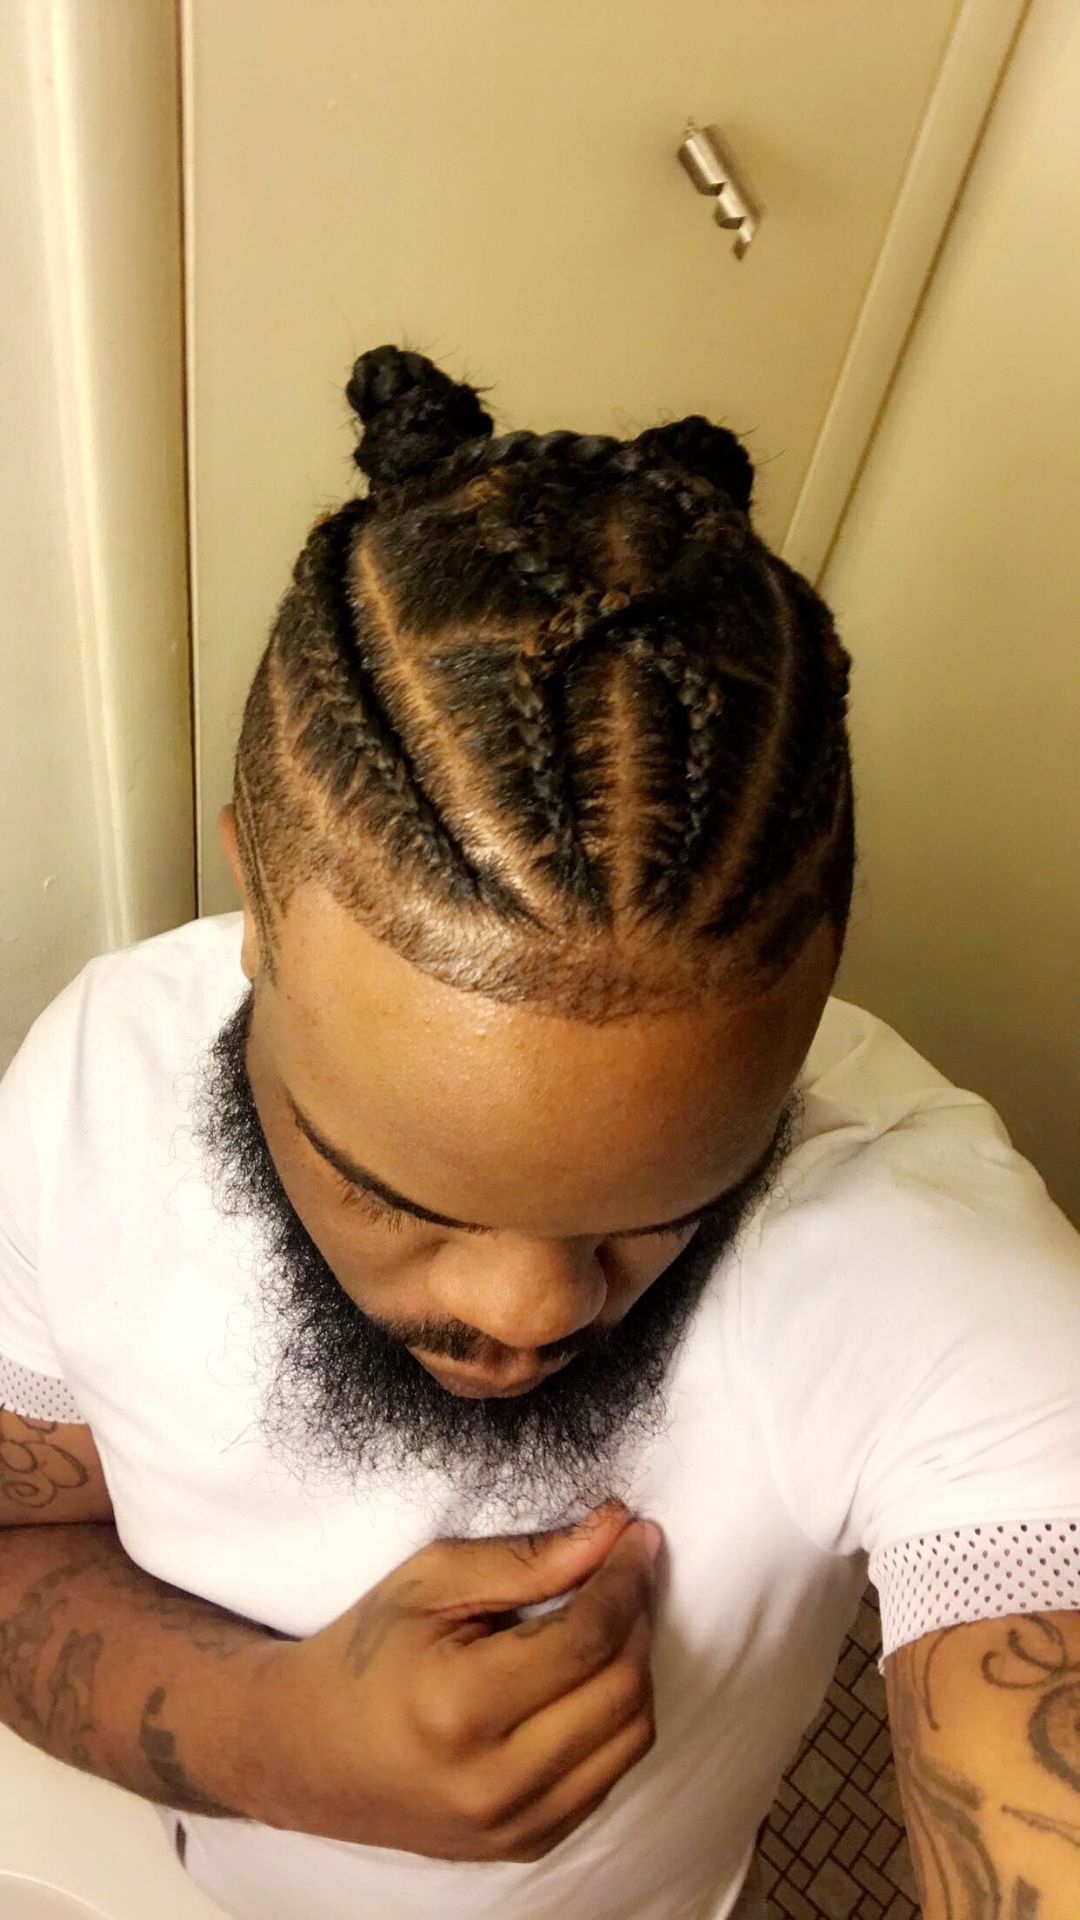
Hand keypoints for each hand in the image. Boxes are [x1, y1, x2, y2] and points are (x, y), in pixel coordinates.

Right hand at [237, 1502, 661, 1859]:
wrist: (310, 1751)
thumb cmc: (365, 1653)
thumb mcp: (429, 1582)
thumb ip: (526, 1559)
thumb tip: (614, 1529)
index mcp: (459, 1707)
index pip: (588, 1638)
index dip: (625, 1578)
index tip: (637, 1536)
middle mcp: (492, 1780)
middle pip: (622, 1689)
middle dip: (637, 1616)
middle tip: (627, 1567)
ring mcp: (513, 1825)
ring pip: (630, 1737)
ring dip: (634, 1667)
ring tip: (608, 1619)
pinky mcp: (526, 1844)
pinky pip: (608, 1775)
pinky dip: (614, 1719)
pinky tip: (586, 1677)